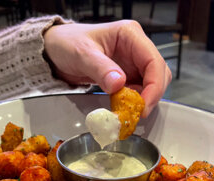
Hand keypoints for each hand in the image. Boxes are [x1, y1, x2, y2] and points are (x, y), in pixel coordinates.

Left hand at [44, 20, 171, 116]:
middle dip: (151, 94)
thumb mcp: (82, 54)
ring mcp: (132, 61)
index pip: (154, 60)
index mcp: (129, 34)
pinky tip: (122, 107)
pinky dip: (134, 101)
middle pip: (158, 73)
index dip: (154, 85)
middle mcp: (135, 47)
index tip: (143, 104)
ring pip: (152, 83)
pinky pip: (138, 90)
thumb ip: (101, 69)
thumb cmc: (67, 43)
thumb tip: (119, 84)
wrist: (55, 50)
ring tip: (127, 109)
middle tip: (138, 112)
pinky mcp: (126, 74)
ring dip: (143, 99)